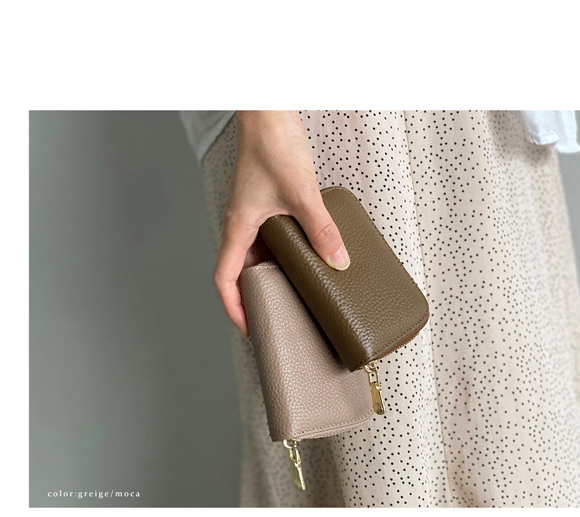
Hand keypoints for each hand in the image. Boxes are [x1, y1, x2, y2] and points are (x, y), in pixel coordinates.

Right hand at [214, 110, 349, 336]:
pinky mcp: (268, 205)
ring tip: (291, 297)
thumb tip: (338, 261)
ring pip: (256, 257)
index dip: (234, 308)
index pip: (225, 279)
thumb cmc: (272, 143)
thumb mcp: (301, 191)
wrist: (269, 111)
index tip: (251, 328)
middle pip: (240, 273)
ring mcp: (254, 216)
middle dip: (253, 299)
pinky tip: (303, 260)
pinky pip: (271, 240)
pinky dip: (283, 256)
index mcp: (238, 227)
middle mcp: (242, 225)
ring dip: (269, 278)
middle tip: (275, 319)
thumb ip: (320, 228)